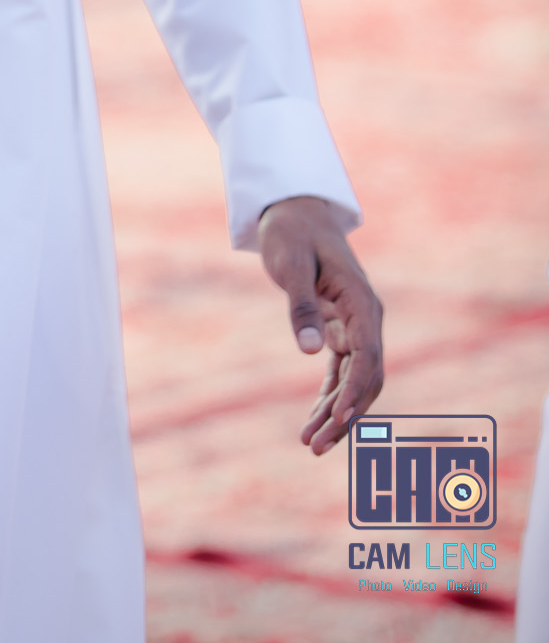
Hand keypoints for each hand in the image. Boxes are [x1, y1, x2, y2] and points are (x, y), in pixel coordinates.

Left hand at [258, 195, 383, 453]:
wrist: (295, 213)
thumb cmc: (293, 233)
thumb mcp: (291, 264)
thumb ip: (301, 306)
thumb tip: (309, 351)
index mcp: (363, 302)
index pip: (367, 357)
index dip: (354, 391)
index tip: (338, 419)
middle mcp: (367, 319)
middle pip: (366, 378)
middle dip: (345, 415)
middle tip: (317, 445)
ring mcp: (356, 327)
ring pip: (355, 381)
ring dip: (336, 413)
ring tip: (310, 443)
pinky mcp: (340, 330)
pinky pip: (340, 372)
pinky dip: (329, 396)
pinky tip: (314, 420)